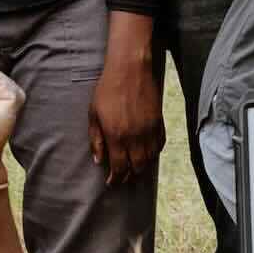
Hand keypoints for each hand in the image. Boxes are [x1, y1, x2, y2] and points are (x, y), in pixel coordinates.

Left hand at [87, 14, 164, 183]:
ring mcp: (149, 130)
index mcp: (116, 136)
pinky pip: (160, 145)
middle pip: (137, 167)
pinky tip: (148, 154)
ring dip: (142, 167)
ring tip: (135, 169)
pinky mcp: (159, 122)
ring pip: (150, 159)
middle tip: (123, 178)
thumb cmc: (107, 89)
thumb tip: (99, 160)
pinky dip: (154, 153)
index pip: (119, 167)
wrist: (130, 69)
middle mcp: (135, 137)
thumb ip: (96, 139)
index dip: (115, 179)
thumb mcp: (93, 114)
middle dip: (129, 176)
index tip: (111, 182)